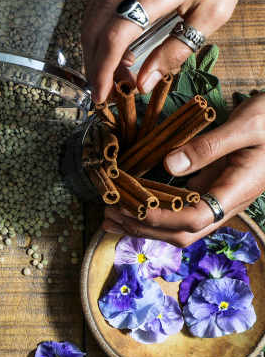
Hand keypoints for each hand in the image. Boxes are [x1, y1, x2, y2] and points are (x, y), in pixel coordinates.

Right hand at [82, 0, 254, 103]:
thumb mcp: (213, 11)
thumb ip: (177, 50)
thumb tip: (145, 82)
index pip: (115, 38)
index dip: (104, 71)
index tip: (102, 94)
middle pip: (94, 31)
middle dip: (96, 66)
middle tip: (111, 87)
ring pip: (89, 19)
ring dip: (95, 50)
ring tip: (114, 69)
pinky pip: (93, 4)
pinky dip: (96, 30)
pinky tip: (112, 43)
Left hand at [103, 93, 264, 246]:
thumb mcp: (246, 125)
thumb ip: (209, 146)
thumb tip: (169, 164)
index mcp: (238, 190)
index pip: (196, 218)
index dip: (161, 219)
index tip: (131, 209)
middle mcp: (227, 202)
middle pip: (182, 232)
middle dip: (143, 228)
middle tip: (109, 214)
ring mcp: (217, 198)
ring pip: (178, 226)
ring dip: (143, 225)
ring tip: (109, 216)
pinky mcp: (209, 189)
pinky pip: (177, 208)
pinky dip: (151, 210)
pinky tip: (128, 206)